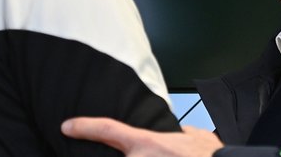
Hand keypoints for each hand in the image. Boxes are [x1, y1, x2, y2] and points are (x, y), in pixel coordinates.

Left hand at [61, 118, 223, 156]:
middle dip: (126, 151)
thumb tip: (181, 132)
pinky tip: (159, 156)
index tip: (67, 126)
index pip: (108, 129)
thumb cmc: (213, 156)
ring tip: (157, 151)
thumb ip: (183, 133)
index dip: (85, 127)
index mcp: (147, 144)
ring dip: (137, 154)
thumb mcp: (198, 137)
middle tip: (145, 146)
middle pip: (116, 156)